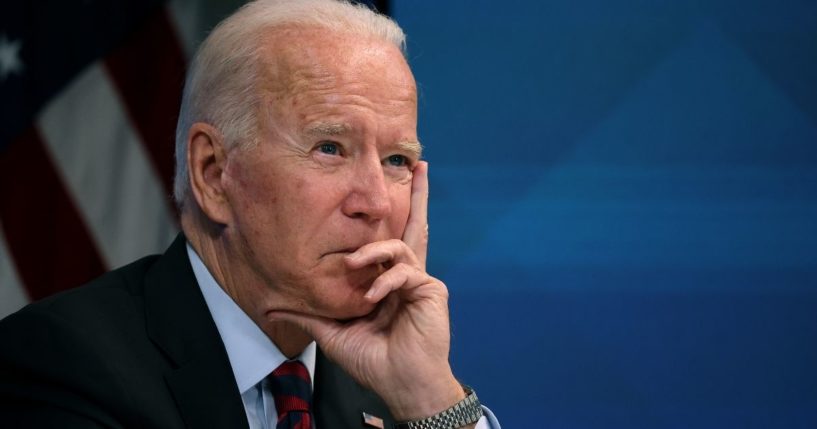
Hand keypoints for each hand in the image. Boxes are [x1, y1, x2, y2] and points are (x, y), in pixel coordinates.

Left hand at [268, 161, 465, 419]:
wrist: (399, 382)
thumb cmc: (373, 359)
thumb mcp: (333, 331)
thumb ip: (308, 313)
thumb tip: (271, 305)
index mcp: (389, 282)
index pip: (391, 243)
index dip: (390, 221)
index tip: (381, 198)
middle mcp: (408, 275)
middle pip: (416, 227)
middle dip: (419, 195)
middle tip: (422, 164)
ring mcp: (422, 281)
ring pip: (400, 246)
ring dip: (374, 252)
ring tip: (354, 265)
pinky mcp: (431, 289)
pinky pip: (404, 270)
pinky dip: (385, 280)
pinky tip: (374, 297)